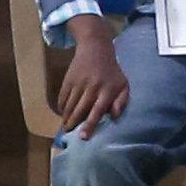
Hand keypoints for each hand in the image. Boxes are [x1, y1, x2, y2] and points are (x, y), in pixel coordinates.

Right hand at [54, 14, 131, 134]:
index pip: (97, 111)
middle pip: (80, 110)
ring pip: (70, 105)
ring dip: (66, 117)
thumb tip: (115, 116)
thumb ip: (122, 101)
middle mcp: (92, 87)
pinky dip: (62, 106)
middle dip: (73, 123)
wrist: (95, 49)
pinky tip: (63, 113)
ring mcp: (79, 83)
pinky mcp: (69, 79)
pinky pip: (63, 96)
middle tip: (68, 133)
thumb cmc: (112, 71)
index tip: (83, 137)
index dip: (90, 124)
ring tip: (64, 126)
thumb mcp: (123, 84)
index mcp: (107, 90)